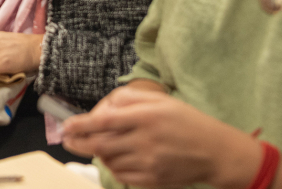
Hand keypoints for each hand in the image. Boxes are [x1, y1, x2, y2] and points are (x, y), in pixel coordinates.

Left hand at [62, 86, 260, 188]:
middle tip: (67, 139)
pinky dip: (112, 167)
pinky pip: (122, 176)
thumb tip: (105, 107)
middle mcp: (145, 141)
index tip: (67, 125)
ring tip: (94, 146)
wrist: (214, 152)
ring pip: (109, 161)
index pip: (105, 121)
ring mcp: (148, 164)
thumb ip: (131, 100)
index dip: (81, 124)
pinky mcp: (151, 181)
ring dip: (96, 154)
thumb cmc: (187, 121)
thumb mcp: (161, 100)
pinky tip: (113, 158)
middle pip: (101, 145)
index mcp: (146, 117)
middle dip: (79, 142)